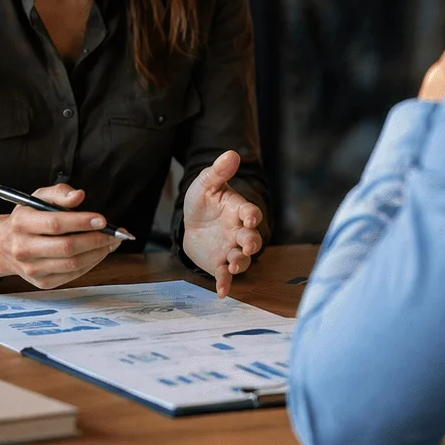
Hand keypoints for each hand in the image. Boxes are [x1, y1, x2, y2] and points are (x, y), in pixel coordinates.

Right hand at [0, 183, 123, 288]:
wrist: (5, 245)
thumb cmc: (28, 217)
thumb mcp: (38, 197)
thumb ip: (60, 193)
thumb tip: (79, 196)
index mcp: (21, 223)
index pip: (55, 224)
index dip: (81, 222)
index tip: (103, 219)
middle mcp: (24, 248)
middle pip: (67, 247)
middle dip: (96, 240)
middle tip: (114, 233)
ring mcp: (32, 269)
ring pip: (73, 264)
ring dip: (98, 253)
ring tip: (111, 242)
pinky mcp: (42, 282)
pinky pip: (73, 275)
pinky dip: (91, 263)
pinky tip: (98, 252)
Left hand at [181, 151, 264, 298]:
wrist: (192, 221)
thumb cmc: (203, 200)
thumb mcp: (206, 184)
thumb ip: (218, 172)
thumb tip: (231, 153)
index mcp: (239, 211)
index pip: (251, 213)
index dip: (251, 215)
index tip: (249, 217)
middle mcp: (239, 232)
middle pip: (252, 239)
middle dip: (251, 243)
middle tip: (246, 245)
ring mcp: (231, 249)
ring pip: (242, 259)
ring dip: (241, 263)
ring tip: (234, 265)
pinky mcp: (220, 264)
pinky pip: (226, 276)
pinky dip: (225, 284)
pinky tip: (221, 292)